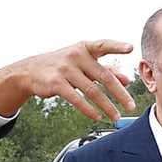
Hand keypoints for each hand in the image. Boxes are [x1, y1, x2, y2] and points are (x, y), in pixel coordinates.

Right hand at [0, 40, 138, 122]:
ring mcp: (65, 69)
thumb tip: (127, 80)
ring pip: (92, 91)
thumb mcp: (83, 63)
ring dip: (107, 106)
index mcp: (85, 48)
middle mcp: (76, 56)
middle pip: (104, 76)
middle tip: (131, 105)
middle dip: (120, 93)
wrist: (30, 70)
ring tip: (116, 116)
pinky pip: (77, 99)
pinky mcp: (56, 83)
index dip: (117, 46)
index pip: (103, 45)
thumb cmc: (63, 66)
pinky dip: (89, 110)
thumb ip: (106, 70)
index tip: (131, 48)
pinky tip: (98, 116)